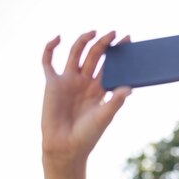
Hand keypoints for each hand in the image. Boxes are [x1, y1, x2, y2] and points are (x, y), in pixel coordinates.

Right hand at [41, 31, 131, 165]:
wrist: (66, 147)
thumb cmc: (88, 135)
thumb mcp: (104, 117)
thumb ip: (115, 102)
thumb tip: (128, 88)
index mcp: (99, 89)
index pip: (111, 65)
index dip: (119, 53)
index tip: (129, 39)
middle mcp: (85, 82)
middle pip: (95, 56)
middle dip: (105, 44)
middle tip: (115, 32)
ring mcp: (68, 81)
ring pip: (76, 54)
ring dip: (84, 41)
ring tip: (94, 31)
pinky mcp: (52, 83)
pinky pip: (48, 62)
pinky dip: (50, 48)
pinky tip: (58, 38)